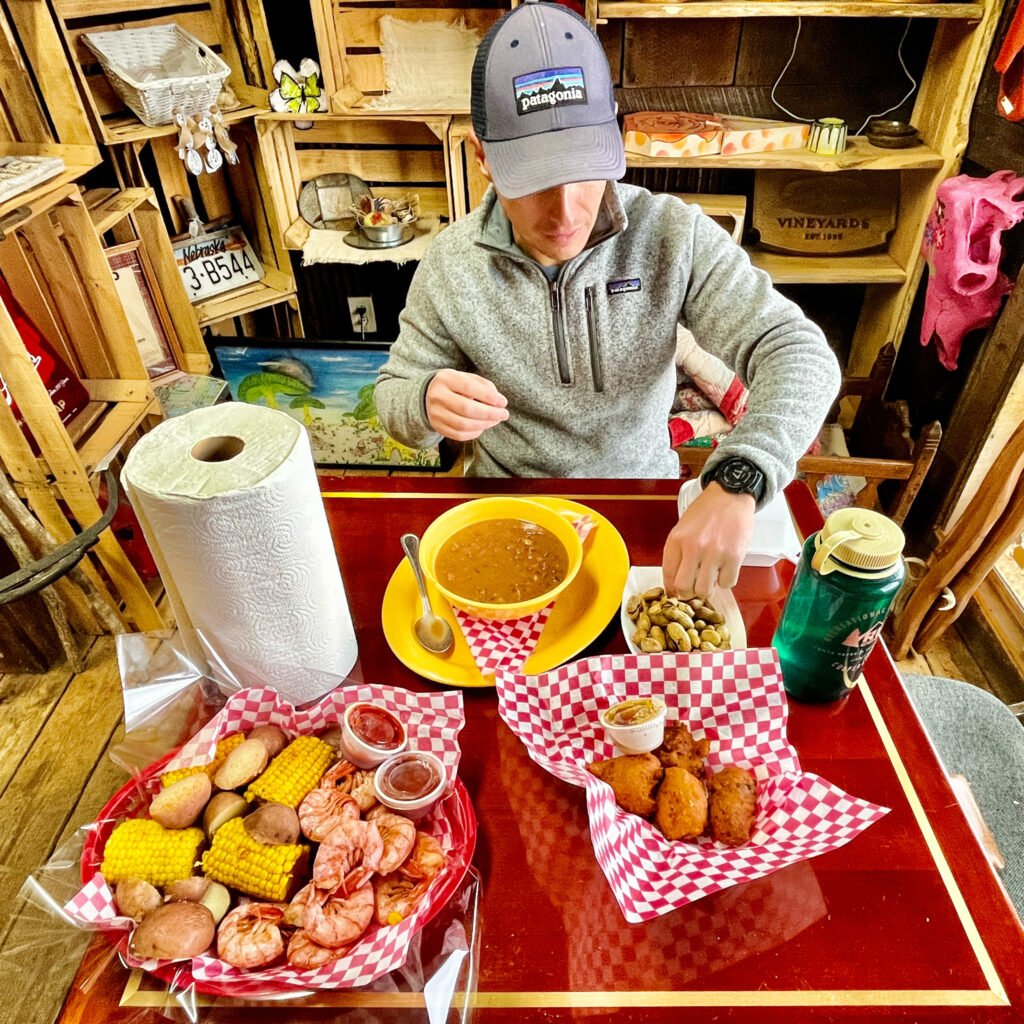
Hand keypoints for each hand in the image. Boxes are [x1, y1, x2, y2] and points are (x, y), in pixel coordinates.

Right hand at [425, 369, 508, 440]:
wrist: (429, 394)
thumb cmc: (455, 385)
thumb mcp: (467, 378)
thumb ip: (484, 386)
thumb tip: (500, 402)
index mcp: (446, 378)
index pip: (469, 387)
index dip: (489, 397)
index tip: (503, 402)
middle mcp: (438, 396)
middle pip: (466, 409)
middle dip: (490, 413)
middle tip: (504, 414)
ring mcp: (435, 413)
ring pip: (463, 424)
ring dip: (484, 424)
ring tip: (496, 420)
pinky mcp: (437, 426)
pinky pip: (458, 435)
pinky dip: (474, 433)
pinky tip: (482, 427)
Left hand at [662, 481, 755, 598]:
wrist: (730, 494)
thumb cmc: (707, 510)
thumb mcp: (682, 527)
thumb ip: (677, 552)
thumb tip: (675, 581)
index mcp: (677, 540)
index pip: (668, 575)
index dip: (671, 589)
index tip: (676, 593)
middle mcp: (693, 548)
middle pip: (684, 588)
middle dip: (688, 593)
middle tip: (693, 588)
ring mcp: (714, 553)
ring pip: (705, 590)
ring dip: (707, 589)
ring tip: (709, 579)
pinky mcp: (734, 557)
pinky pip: (727, 583)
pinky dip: (725, 581)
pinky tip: (724, 570)